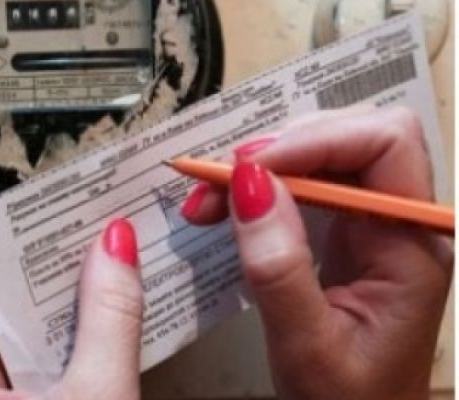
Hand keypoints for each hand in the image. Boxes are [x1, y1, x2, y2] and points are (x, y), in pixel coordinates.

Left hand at [0, 219, 142, 399]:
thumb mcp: (95, 397)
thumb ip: (110, 320)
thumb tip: (116, 245)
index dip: (41, 248)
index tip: (80, 214)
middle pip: (13, 309)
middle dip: (67, 281)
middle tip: (111, 240)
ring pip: (30, 339)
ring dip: (75, 316)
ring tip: (116, 277)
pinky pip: (37, 367)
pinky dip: (71, 351)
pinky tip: (105, 330)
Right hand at [181, 106, 452, 399]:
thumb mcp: (306, 345)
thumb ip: (279, 269)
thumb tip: (247, 186)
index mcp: (414, 246)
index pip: (385, 145)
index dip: (316, 140)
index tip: (247, 167)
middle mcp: (400, 221)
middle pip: (353, 136)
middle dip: (282, 148)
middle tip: (221, 178)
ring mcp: (372, 221)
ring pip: (324, 153)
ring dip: (263, 165)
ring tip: (211, 195)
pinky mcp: (345, 228)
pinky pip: (305, 182)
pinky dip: (261, 185)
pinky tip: (227, 204)